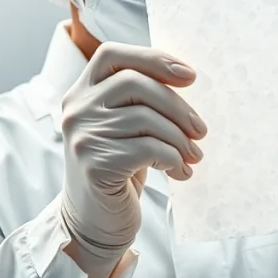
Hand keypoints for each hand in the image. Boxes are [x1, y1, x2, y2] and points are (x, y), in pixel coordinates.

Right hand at [59, 42, 206, 277]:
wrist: (94, 222)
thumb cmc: (118, 167)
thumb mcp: (124, 125)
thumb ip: (139, 98)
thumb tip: (186, 76)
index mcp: (81, 92)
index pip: (112, 55)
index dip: (154, 58)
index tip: (190, 77)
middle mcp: (76, 110)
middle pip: (136, 83)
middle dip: (178, 106)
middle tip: (201, 130)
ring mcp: (82, 136)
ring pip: (146, 119)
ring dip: (180, 139)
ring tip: (193, 156)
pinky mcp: (95, 165)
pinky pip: (148, 149)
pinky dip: (173, 159)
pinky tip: (180, 172)